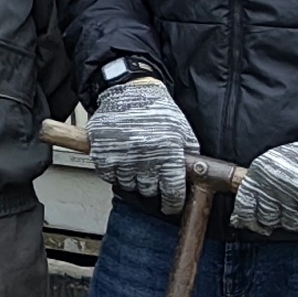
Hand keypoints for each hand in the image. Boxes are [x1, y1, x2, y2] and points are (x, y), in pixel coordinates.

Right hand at [85, 79, 196, 213]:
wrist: (130, 91)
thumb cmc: (157, 109)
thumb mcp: (183, 130)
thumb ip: (189, 153)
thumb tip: (195, 174)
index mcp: (168, 154)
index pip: (172, 191)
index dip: (172, 202)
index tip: (171, 205)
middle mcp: (145, 159)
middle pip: (148, 190)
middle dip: (152, 186)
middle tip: (152, 176)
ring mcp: (121, 158)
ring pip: (128, 185)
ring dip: (133, 179)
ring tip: (136, 164)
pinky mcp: (102, 154)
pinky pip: (109, 176)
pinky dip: (115, 172)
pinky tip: (121, 161)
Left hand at [232, 139, 297, 235]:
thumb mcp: (273, 165)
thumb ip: (257, 188)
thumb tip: (239, 218)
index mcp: (261, 174)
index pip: (245, 207)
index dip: (250, 219)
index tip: (257, 222)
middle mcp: (276, 186)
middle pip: (268, 219)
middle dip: (278, 217)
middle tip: (292, 205)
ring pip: (291, 225)